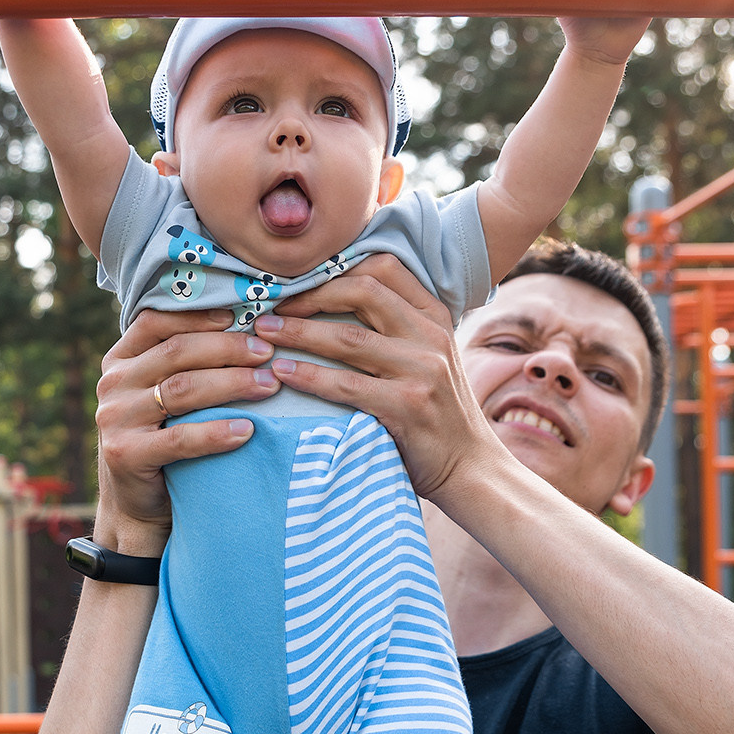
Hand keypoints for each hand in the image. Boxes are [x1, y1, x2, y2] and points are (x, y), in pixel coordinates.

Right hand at [94, 309, 281, 540]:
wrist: (136, 506)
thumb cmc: (163, 440)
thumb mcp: (162, 395)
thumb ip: (181, 364)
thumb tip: (245, 327)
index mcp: (119, 361)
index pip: (156, 322)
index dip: (199, 316)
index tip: (240, 316)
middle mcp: (112, 384)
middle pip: (176, 353)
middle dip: (228, 349)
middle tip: (267, 353)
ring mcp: (115, 419)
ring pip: (181, 389)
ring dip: (231, 384)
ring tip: (269, 386)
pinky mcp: (126, 454)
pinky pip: (180, 438)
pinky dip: (217, 432)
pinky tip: (247, 429)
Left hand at [254, 256, 496, 501]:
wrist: (470, 467)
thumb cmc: (437, 413)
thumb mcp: (428, 357)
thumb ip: (396, 329)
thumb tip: (334, 300)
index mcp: (434, 316)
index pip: (384, 267)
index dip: (336, 267)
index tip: (299, 280)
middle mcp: (431, 336)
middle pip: (363, 291)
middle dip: (310, 294)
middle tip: (272, 306)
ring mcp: (423, 370)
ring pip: (348, 338)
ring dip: (298, 333)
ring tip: (264, 333)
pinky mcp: (407, 406)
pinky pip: (346, 385)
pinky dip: (308, 376)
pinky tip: (282, 372)